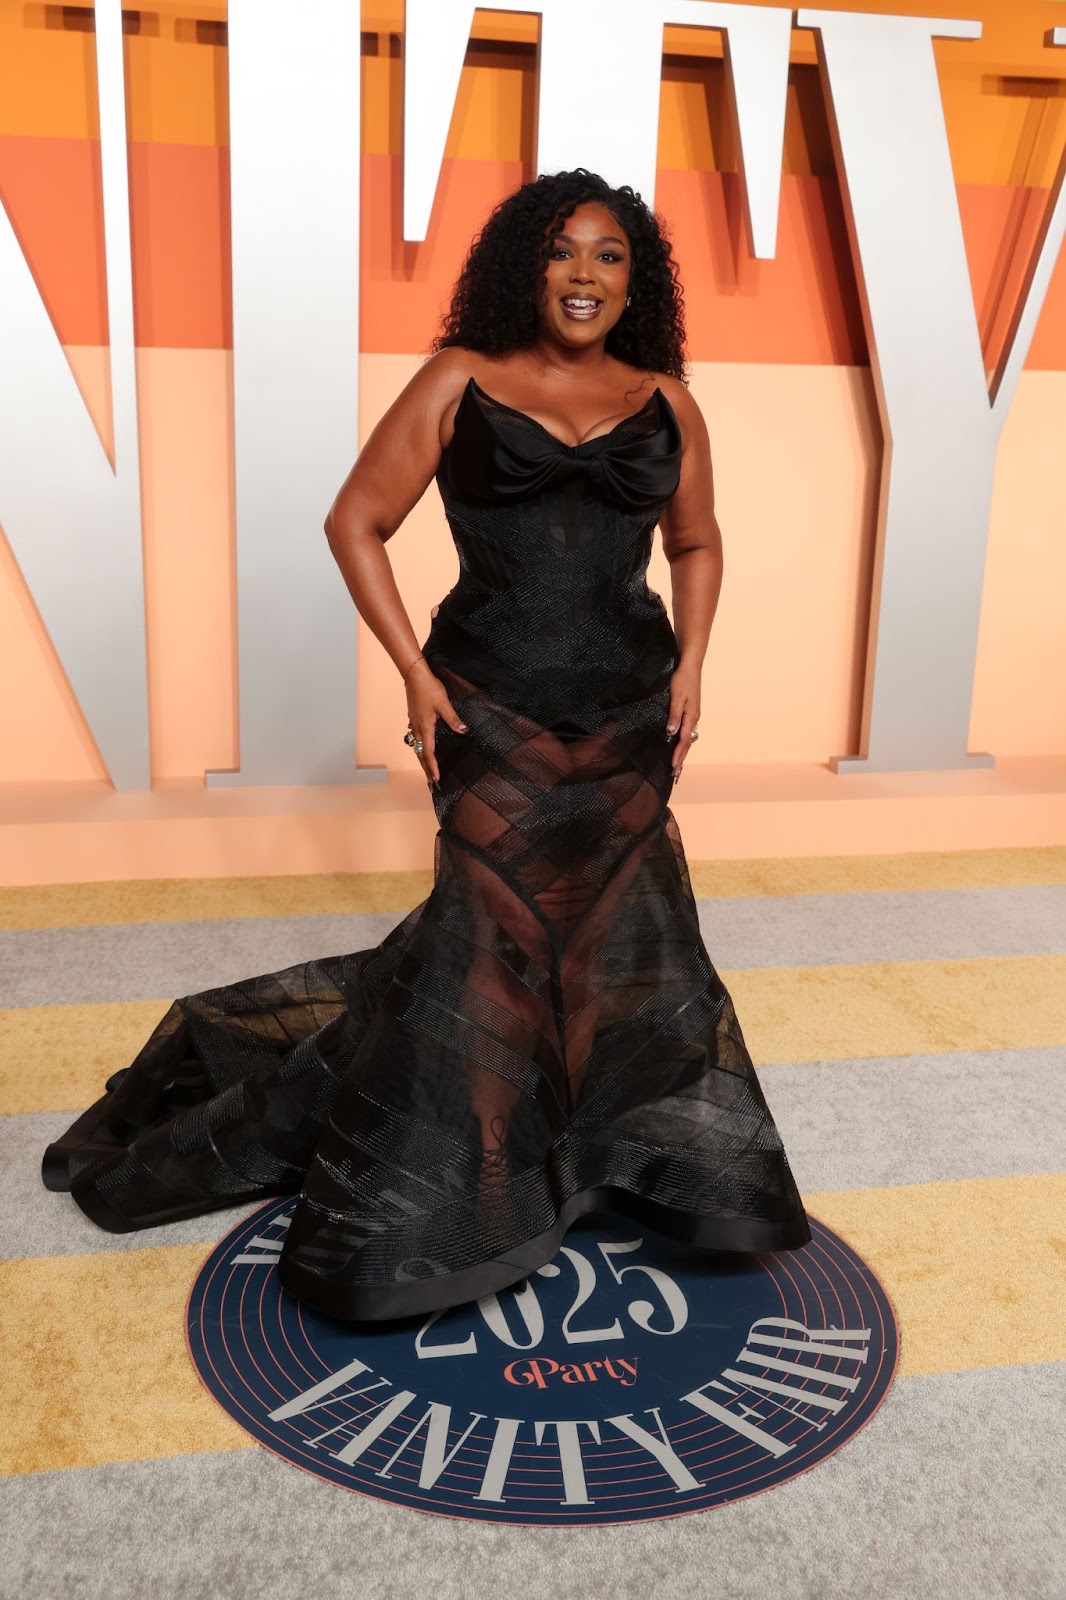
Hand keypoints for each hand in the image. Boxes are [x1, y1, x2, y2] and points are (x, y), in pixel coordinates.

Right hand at [405, 659, 466, 783]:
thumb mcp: (444, 704)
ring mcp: (414, 723)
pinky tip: (422, 749)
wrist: (414, 675)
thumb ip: (453, 719)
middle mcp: (417, 728)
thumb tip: (463, 731)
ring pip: (417, 747)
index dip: (432, 767)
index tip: (436, 779)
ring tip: (427, 770)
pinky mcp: (413, 718)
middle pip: (420, 754)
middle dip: (426, 769)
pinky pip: (416, 738)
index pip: (429, 753)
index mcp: (425, 727)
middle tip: (431, 783)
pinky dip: (419, 748)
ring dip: (422, 760)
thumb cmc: (429, 688)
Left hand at [666, 658, 701, 783]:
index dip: (678, 755)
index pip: (684, 740)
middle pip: (687, 743)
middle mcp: (693, 719)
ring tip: (677, 767)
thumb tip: (671, 733)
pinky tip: (678, 747)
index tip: (673, 767)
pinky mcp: (689, 713)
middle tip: (676, 775)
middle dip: (681, 760)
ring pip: (687, 739)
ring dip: (682, 753)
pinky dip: (682, 743)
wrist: (690, 665)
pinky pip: (686, 732)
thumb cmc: (682, 679)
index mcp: (691, 717)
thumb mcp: (676, 697)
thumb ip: (674, 715)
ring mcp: (692, 716)